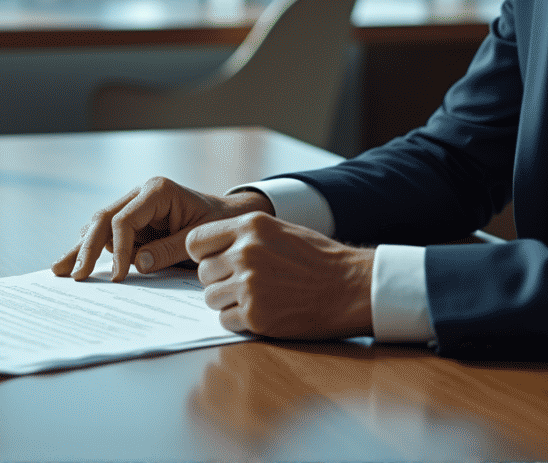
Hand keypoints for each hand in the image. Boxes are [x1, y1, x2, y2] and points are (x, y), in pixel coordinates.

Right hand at [51, 177, 270, 281]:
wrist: (229, 218)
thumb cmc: (219, 225)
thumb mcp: (199, 238)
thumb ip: (169, 249)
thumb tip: (136, 264)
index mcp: (157, 191)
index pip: (124, 220)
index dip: (118, 249)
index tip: (119, 277)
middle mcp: (140, 195)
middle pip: (103, 219)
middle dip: (87, 248)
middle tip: (76, 276)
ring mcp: (133, 207)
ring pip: (97, 226)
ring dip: (80, 249)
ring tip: (60, 271)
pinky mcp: (131, 223)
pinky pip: (105, 235)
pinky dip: (90, 250)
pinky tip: (72, 264)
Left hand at [188, 212, 374, 338]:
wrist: (351, 287)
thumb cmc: (317, 259)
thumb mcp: (279, 230)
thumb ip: (243, 236)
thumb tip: (208, 250)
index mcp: (250, 226)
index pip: (196, 242)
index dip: (204, 255)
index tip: (217, 262)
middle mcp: (245, 253)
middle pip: (203, 273)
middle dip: (219, 280)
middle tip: (244, 284)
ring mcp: (250, 285)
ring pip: (211, 298)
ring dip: (228, 302)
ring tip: (257, 298)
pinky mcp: (256, 316)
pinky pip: (225, 320)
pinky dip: (240, 321)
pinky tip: (264, 312)